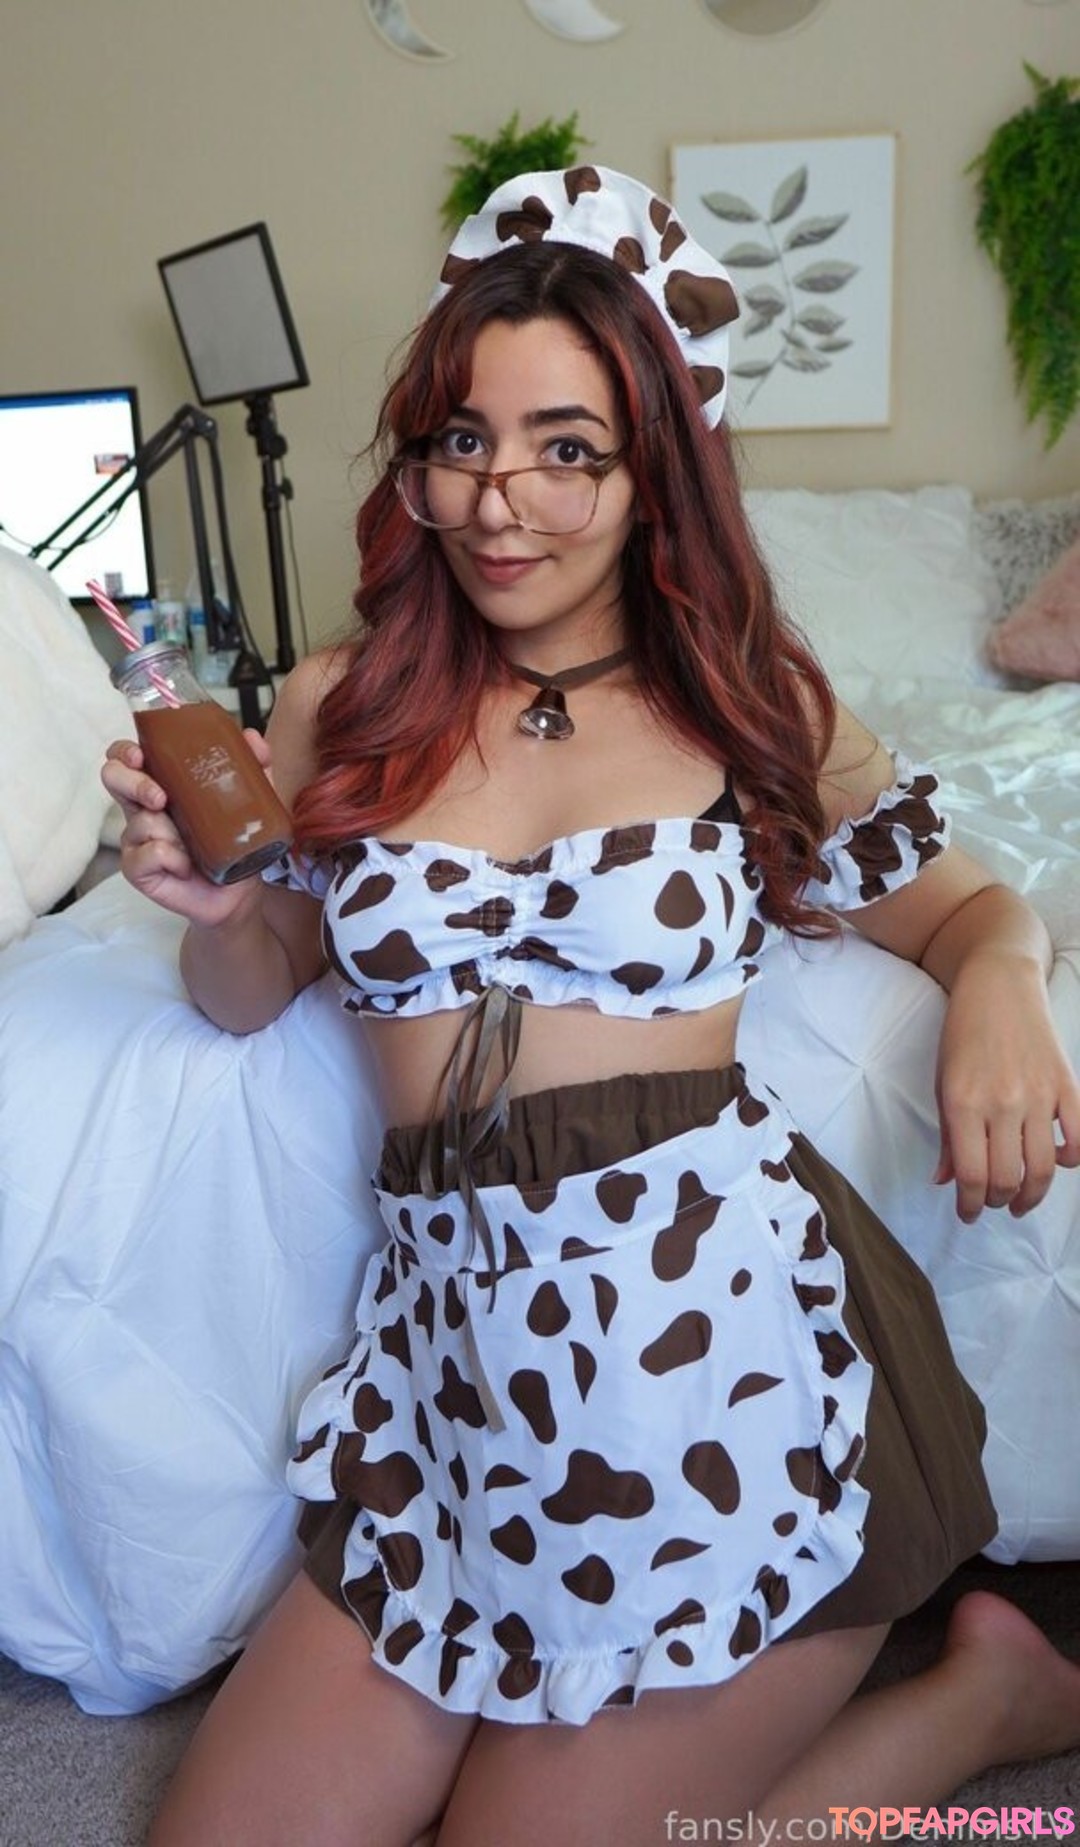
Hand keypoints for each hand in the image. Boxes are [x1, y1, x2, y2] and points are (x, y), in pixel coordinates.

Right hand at [101, 730, 274, 928]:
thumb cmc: (234, 841)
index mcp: (161, 784)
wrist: (238, 891)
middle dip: (133, 782)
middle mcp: (142, 808)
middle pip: (113, 778)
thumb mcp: (250, 800)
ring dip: (170, 832)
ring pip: (140, 821)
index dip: (124, 751)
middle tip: (160, 798)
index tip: (140, 755)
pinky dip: (170, 858)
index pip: (126, 757)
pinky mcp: (138, 868)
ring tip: (192, 845)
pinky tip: (186, 866)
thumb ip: (253, 767)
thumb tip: (253, 737)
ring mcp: (137, 839)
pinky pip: (147, 854)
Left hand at [933, 950, 1079, 1221]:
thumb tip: (946, 1182)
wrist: (999, 983)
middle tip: (994, 1202)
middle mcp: (1002, 1103)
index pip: (972, 1175)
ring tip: (1022, 1199)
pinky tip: (1059, 1161)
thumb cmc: (963, 1033)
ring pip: (1043, 1168)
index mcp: (963, 1103)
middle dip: (998, 1201)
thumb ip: (947, 1135)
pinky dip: (1072, 1159)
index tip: (968, 1214)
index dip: (970, 1205)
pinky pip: (1079, 1137)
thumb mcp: (942, 1081)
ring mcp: (1039, 1094)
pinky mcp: (1067, 1085)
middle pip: (1008, 1178)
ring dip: (1032, 1193)